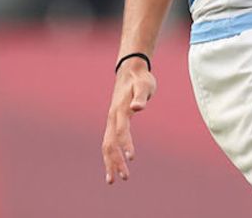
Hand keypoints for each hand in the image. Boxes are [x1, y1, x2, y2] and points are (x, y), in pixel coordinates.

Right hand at [101, 59, 156, 184]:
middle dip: (115, 162)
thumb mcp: (144, 85)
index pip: (122, 131)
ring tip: (114, 180)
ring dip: (110, 163)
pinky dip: (110, 156)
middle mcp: (112, 118)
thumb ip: (141, 97)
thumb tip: (138, 107)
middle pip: (110, 144)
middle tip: (124, 178)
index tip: (132, 159)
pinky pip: (109, 142)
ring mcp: (111, 121)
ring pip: (107, 146)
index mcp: (120, 110)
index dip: (126, 145)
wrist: (130, 71)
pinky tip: (114, 166)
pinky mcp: (113, 122)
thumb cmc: (140, 79)